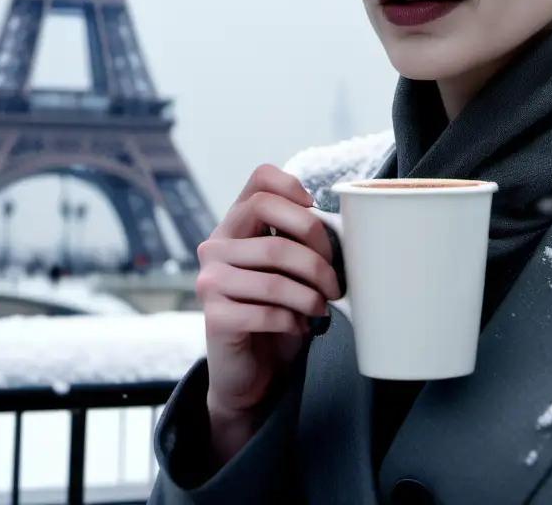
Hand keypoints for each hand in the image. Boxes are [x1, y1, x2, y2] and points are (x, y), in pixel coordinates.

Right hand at [195, 164, 340, 444]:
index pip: (259, 179)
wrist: (251, 371)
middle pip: (267, 215)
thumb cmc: (278, 311)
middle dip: (313, 244)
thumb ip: (300, 242)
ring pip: (274, 273)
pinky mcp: (213, 318)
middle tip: (334, 277)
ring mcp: (210, 280)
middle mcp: (216, 245)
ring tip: (323, 307)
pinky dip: (293, 321)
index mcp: (236, 224)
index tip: (316, 210)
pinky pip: (267, 312)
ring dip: (311, 295)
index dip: (292, 185)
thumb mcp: (290, 270)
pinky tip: (298, 327)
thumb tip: (342, 228)